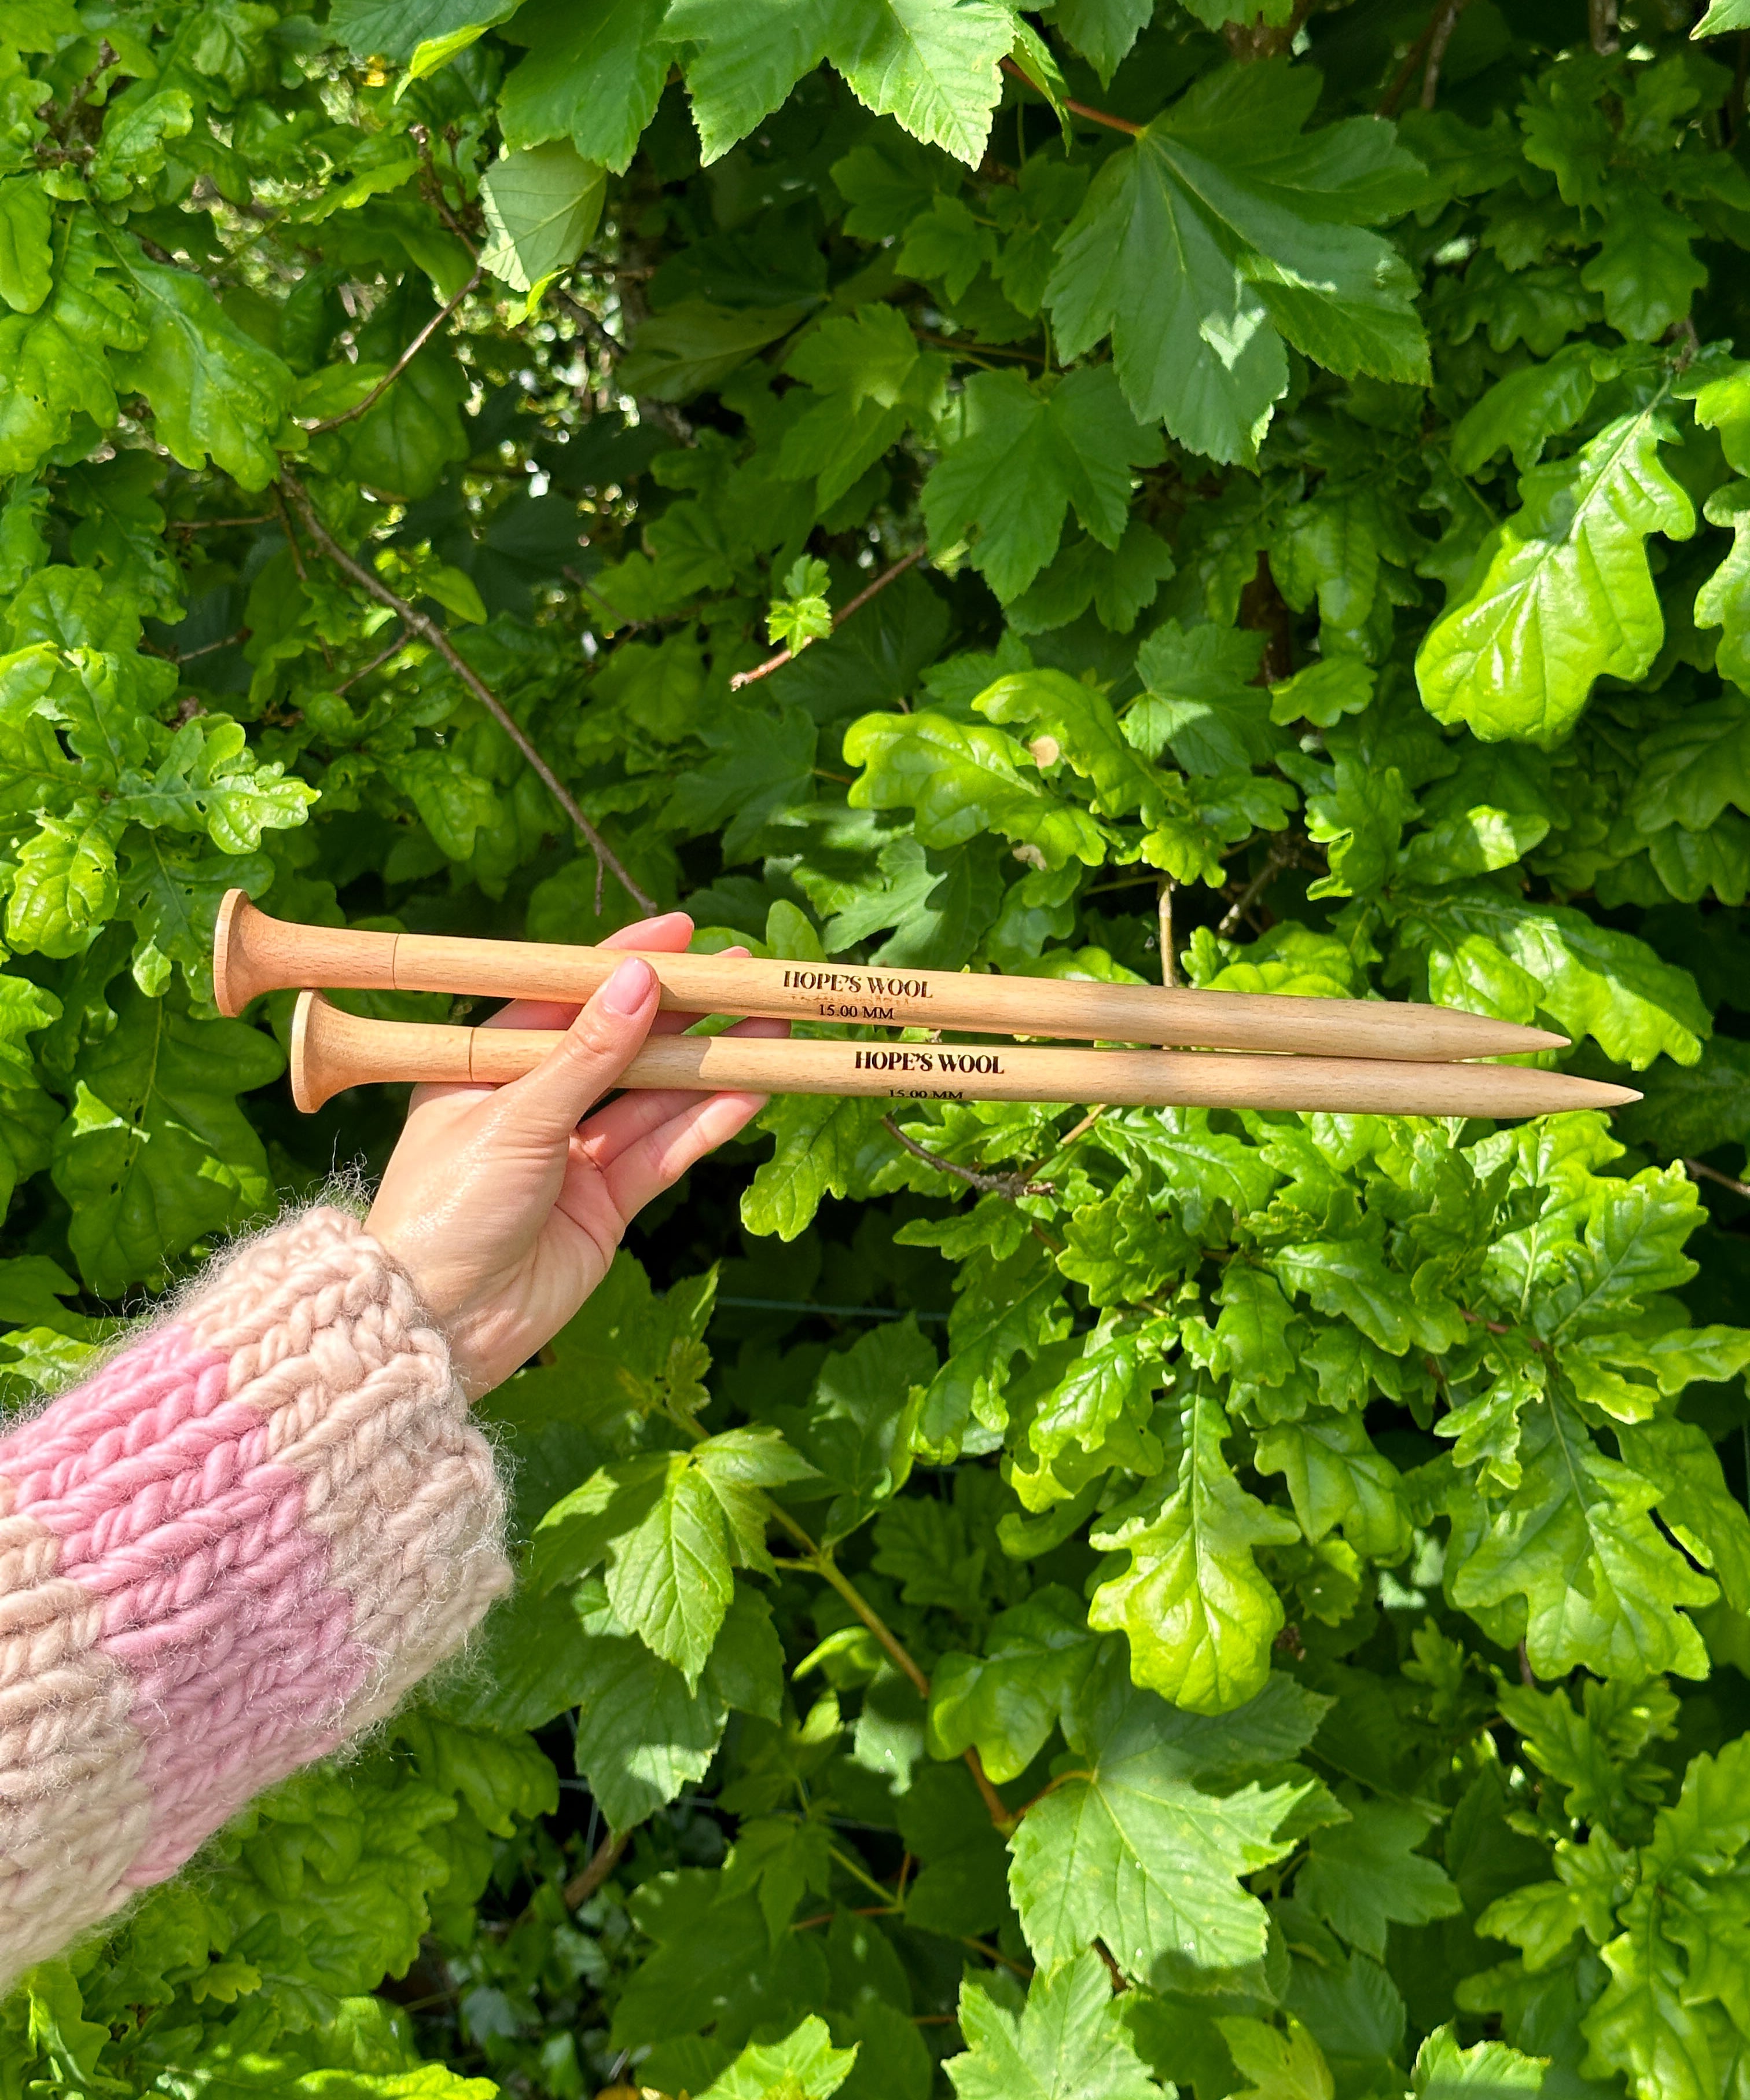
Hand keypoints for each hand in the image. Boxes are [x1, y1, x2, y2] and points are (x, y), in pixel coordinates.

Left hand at [366, 911, 778, 1396]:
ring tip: (769, 1028)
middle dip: (681, 1012)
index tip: (679, 932)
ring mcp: (574, 1157)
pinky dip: (706, 1125)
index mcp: (486, 1068)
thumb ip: (585, 1053)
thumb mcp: (514, 1116)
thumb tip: (638, 978)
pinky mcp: (607, 1206)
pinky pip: (664, 1153)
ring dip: (709, 1066)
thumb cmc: (447, 1209)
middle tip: (743, 976)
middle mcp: (533, 1105)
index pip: (562, 997)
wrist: (440, 1324)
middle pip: (620, 1046)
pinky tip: (750, 1092)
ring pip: (653, 1099)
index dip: (621, 963)